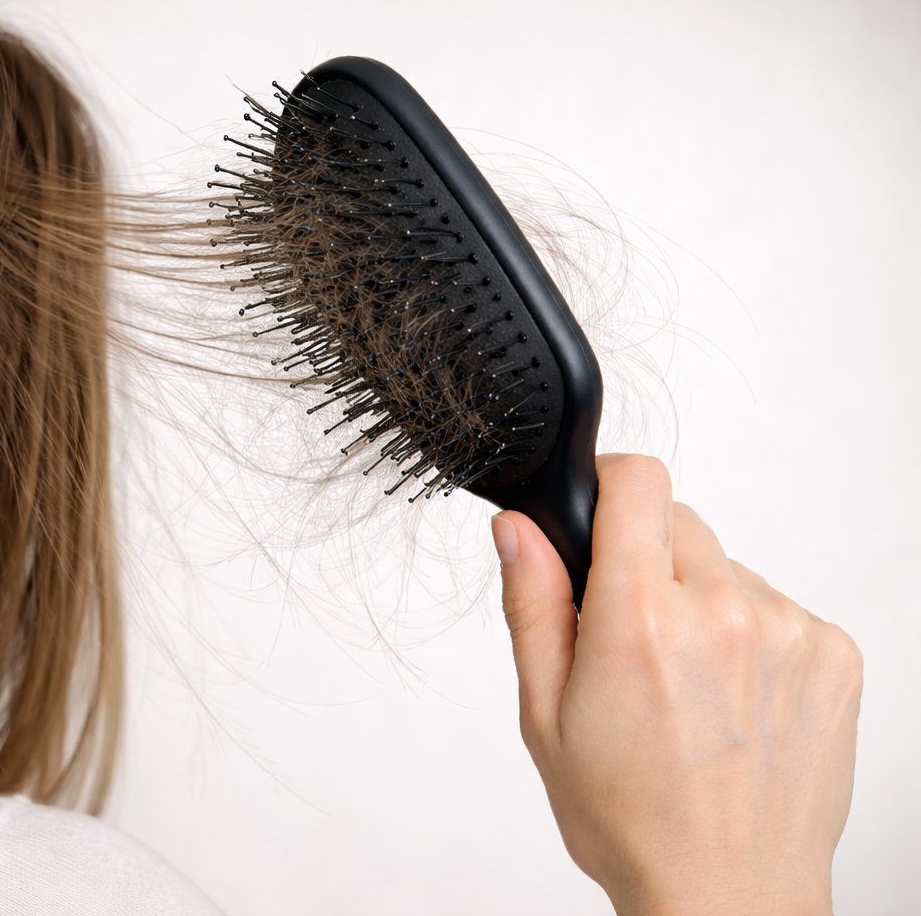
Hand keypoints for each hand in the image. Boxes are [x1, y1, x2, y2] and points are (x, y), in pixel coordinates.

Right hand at [495, 454, 861, 915]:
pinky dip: (749, 635)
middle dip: (646, 562)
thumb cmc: (630, 817)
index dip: (610, 486)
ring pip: (727, 568)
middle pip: (679, 522)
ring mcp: (788, 632)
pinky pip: (776, 606)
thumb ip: (533, 604)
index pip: (639, 482)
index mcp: (642, 622)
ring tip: (687, 685)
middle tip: (632, 638)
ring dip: (701, 602)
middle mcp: (724, 614)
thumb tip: (521, 528)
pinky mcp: (834, 655)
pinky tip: (731, 699)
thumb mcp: (545, 714)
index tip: (599, 518)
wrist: (728, 892)